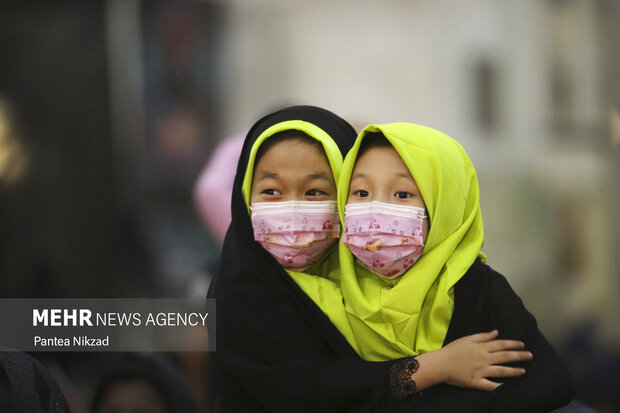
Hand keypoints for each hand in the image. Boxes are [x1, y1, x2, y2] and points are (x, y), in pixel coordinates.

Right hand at [413, 330, 532, 391]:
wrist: (440, 364)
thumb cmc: (452, 350)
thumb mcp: (467, 339)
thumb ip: (483, 336)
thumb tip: (496, 332)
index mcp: (481, 347)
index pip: (501, 344)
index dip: (513, 344)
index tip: (523, 345)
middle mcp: (483, 359)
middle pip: (505, 357)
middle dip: (519, 356)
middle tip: (530, 356)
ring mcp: (480, 371)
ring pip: (501, 371)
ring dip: (514, 371)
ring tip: (523, 371)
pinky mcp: (476, 382)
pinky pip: (490, 385)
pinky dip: (499, 386)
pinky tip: (507, 386)